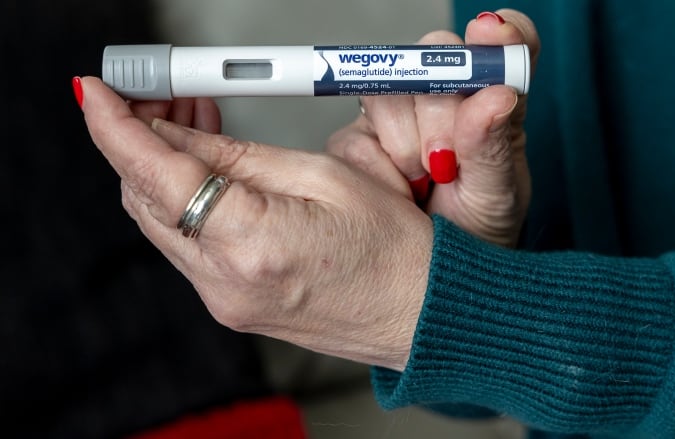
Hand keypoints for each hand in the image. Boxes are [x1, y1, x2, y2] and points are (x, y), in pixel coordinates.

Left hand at [77, 77, 431, 371]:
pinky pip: (187, 245)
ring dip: (164, 169)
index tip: (95, 93)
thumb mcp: (322, 176)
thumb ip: (240, 156)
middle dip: (141, 140)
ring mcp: (224, 300)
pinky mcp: (231, 305)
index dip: (116, 128)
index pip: (156, 177)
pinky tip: (209, 171)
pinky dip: (186, 202)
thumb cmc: (394, 249)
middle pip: (147, 199)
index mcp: (252, 244)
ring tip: (194, 122)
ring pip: (162, 222)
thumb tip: (179, 135)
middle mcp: (225, 283)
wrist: (420, 312)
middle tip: (161, 94)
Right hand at [327, 10, 539, 247]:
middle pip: (433, 56)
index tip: (492, 35)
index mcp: (492, 101)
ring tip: (425, 182)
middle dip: (440, 110)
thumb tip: (496, 95)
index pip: (503, 43)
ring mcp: (398, 116)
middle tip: (448, 162)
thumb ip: (496, 146)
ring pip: (388, 91)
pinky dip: (379, 171)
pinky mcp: (358, 141)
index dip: (498, 34)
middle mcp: (445, 98)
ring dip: (406, 145)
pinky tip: (399, 191)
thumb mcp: (498, 197)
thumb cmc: (477, 234)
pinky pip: (356, 137)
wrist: (430, 279)